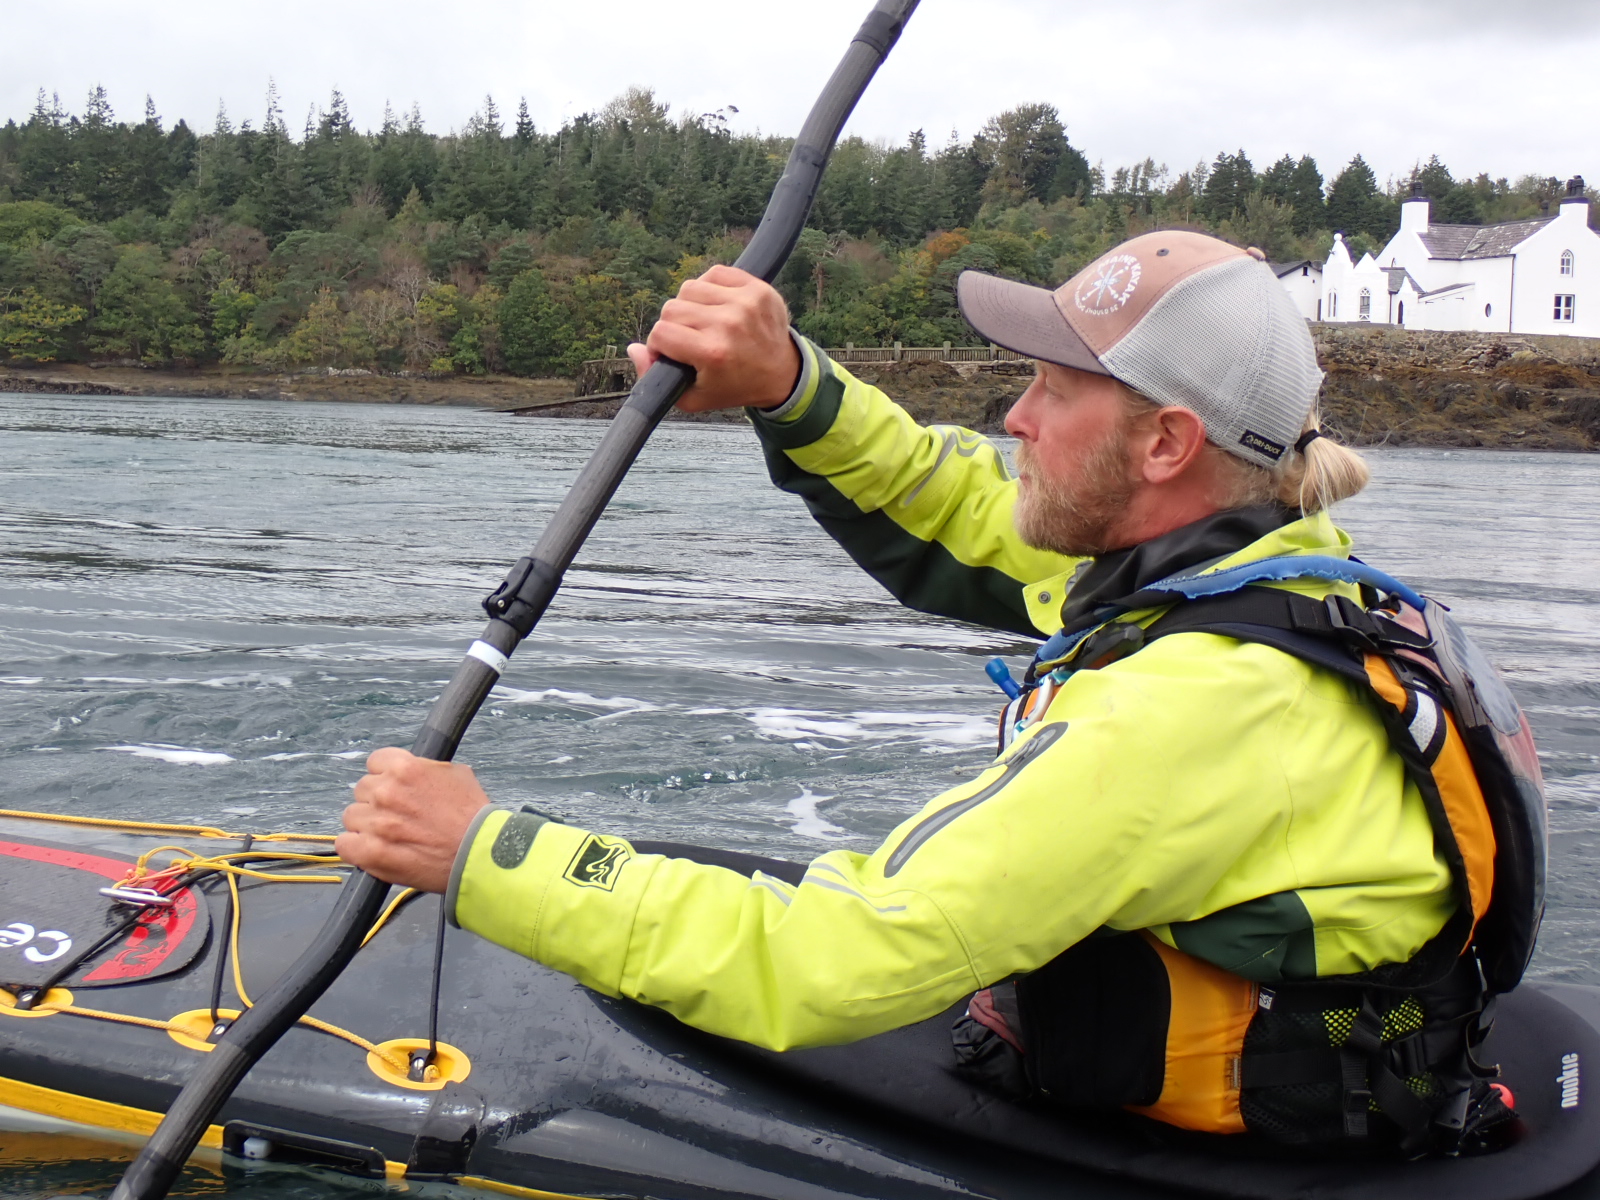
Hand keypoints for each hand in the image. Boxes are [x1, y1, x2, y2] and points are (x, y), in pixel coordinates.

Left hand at [337, 748, 490, 892]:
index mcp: (405, 768)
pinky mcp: (370, 851)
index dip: (385, 775)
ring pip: (352, 815)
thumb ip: (425, 768)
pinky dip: (355, 847)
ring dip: (367, 824)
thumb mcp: (455, 774)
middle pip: (362, 789)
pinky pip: (344, 843)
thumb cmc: (472, 817)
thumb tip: (412, 770)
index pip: (375, 761)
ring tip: (389, 835)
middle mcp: (386, 792)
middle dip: (377, 800)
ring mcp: (376, 822)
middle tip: (397, 814)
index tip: (393, 786)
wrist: (478, 854)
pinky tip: (374, 849)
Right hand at [628, 265, 799, 411]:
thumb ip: (654, 379)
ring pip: (690, 288)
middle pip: (671, 308)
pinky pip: (714, 273)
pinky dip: (709, 288)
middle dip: (673, 326)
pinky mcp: (756, 286)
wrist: (781, 374)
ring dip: (691, 305)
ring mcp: (744, 302)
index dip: (659, 346)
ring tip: (704, 323)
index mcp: (712, 353)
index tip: (671, 354)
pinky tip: (717, 306)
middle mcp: (728, 324)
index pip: (660, 333)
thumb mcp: (692, 397)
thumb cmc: (734, 386)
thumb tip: (633, 348)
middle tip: (690, 340)